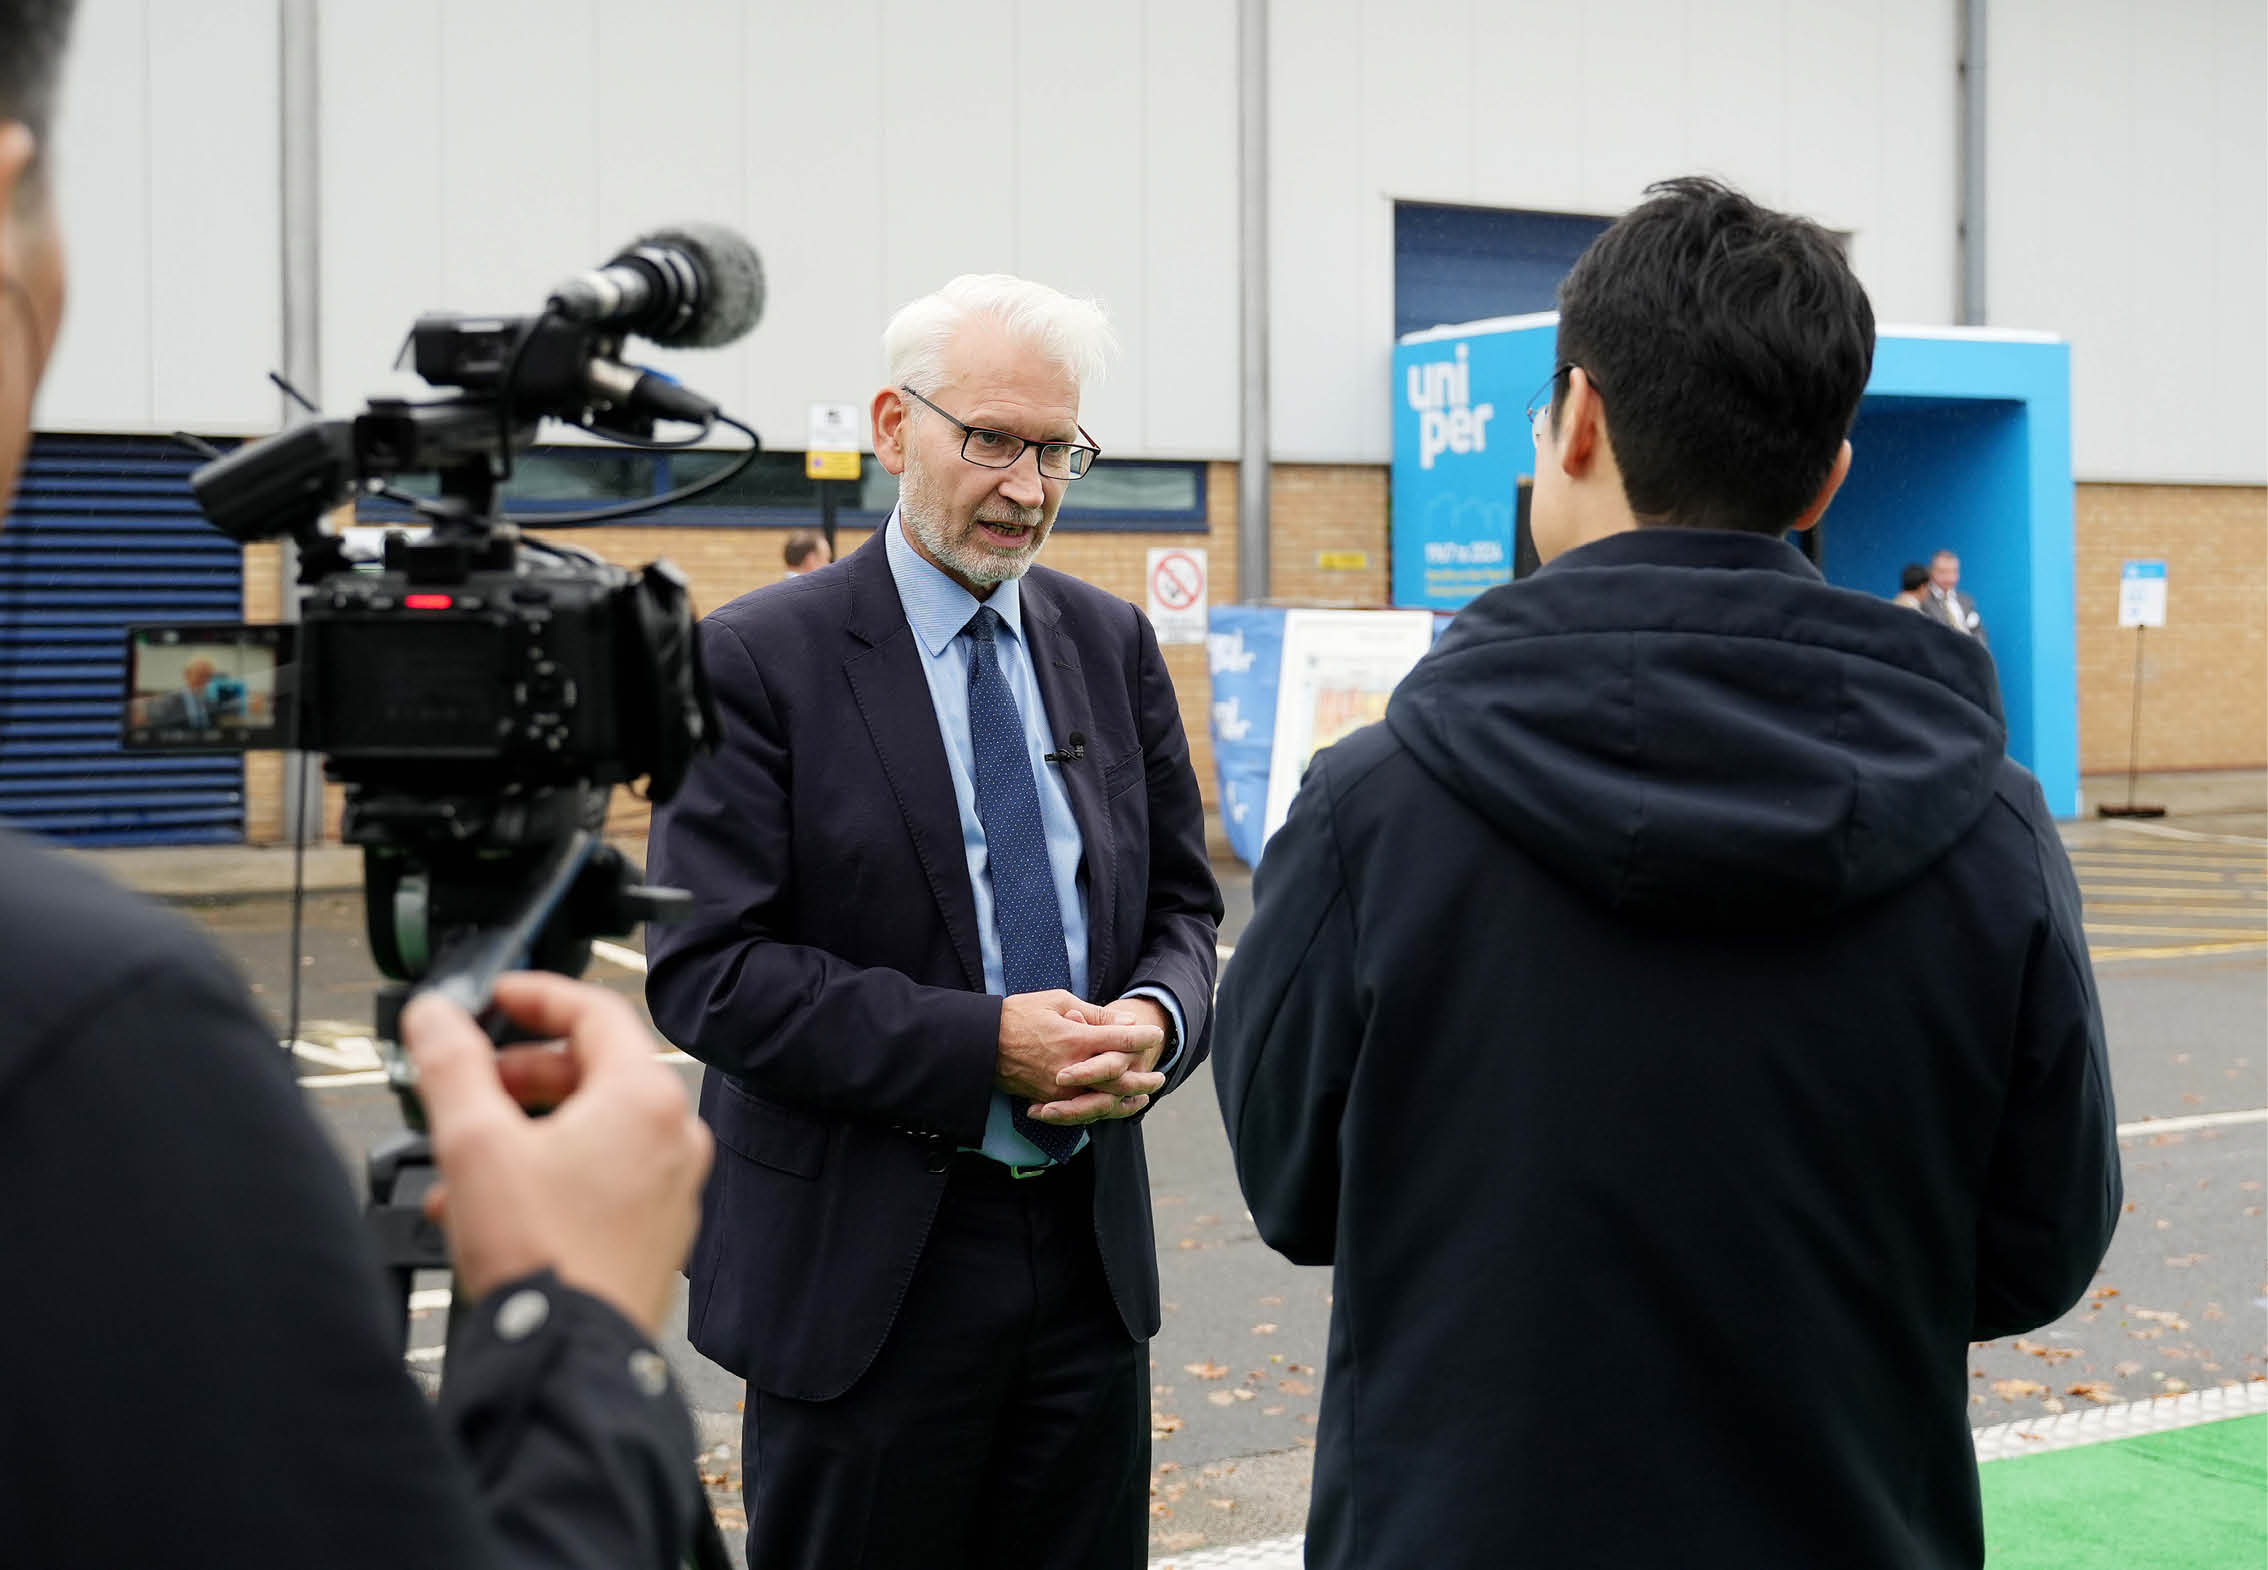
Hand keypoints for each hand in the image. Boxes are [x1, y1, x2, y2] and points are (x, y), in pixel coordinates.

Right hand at [404, 973, 713, 1338]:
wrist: (569, 1357)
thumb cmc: (541, 1256)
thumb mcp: (475, 1143)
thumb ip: (451, 1064)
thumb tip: (434, 1016)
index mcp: (646, 1099)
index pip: (596, 1011)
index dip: (537, 996)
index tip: (496, 997)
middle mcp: (674, 1137)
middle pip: (594, 1071)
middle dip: (521, 1073)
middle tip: (474, 1079)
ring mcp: (672, 1187)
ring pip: (592, 1129)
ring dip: (525, 1129)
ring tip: (465, 1156)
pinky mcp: (656, 1230)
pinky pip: (602, 1176)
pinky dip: (548, 1171)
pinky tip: (489, 1204)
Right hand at [995, 990, 1164, 1113]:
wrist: (981, 1043)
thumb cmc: (1019, 1014)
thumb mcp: (1057, 1001)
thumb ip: (1094, 1014)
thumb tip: (1125, 1021)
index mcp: (1075, 1038)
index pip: (1120, 1039)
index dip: (1142, 1037)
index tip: (1156, 1034)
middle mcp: (1071, 1067)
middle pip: (1118, 1078)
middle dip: (1142, 1078)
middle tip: (1160, 1076)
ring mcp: (1060, 1089)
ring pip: (1103, 1100)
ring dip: (1127, 1100)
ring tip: (1143, 1096)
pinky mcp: (1050, 1101)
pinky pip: (1083, 1110)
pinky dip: (1103, 1110)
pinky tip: (1114, 1106)